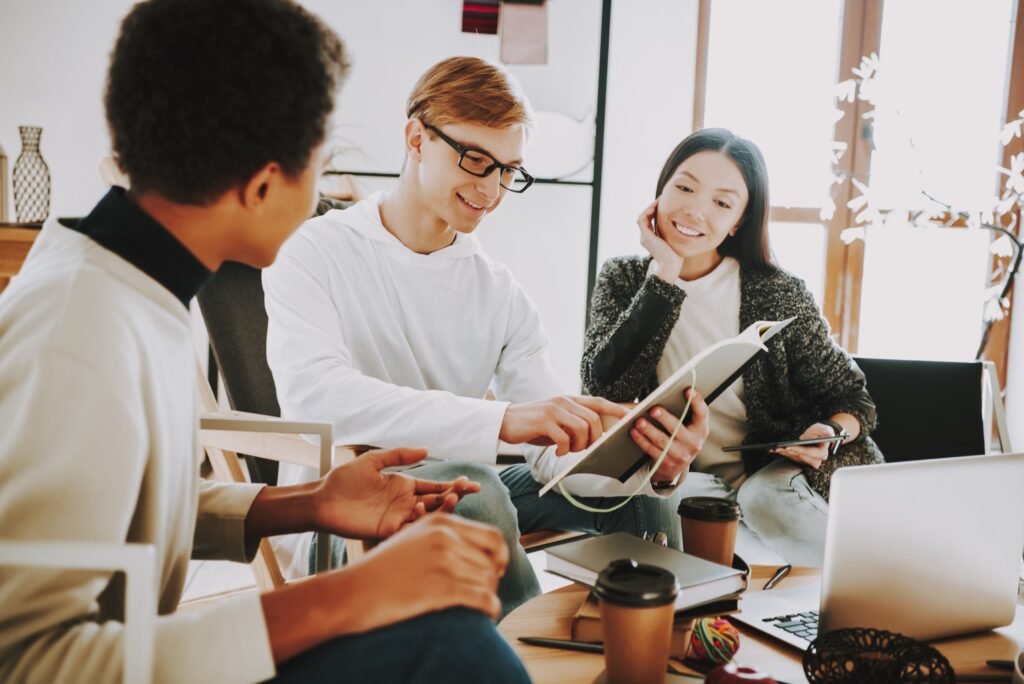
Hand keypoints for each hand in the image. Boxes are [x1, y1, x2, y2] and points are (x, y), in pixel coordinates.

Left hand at [312, 448, 480, 539]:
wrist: (322, 499)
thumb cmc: (344, 479)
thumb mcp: (373, 461)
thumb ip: (399, 455)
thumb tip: (426, 449)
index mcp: (404, 486)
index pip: (435, 486)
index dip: (454, 486)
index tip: (471, 484)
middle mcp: (405, 503)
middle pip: (437, 502)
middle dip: (454, 496)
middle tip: (465, 491)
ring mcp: (398, 518)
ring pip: (428, 517)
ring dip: (441, 510)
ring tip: (449, 499)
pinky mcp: (387, 531)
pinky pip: (410, 530)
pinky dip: (420, 524)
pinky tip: (423, 511)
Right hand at [341, 514, 508, 630]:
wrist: (354, 591)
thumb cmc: (383, 568)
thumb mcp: (414, 537)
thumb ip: (446, 536)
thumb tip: (482, 550)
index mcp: (442, 522)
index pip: (492, 537)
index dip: (500, 555)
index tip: (496, 568)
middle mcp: (445, 537)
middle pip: (493, 561)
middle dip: (492, 579)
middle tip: (482, 591)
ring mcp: (443, 562)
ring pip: (489, 581)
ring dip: (487, 595)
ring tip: (477, 605)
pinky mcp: (441, 588)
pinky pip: (484, 599)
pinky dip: (489, 609)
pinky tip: (484, 614)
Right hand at [500, 395, 628, 455]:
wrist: (505, 422)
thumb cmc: (533, 425)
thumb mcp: (556, 422)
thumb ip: (573, 424)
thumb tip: (595, 437)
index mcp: (569, 400)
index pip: (599, 402)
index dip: (616, 409)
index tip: (630, 418)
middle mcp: (564, 401)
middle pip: (594, 419)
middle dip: (595, 438)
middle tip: (585, 449)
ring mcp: (554, 409)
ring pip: (583, 427)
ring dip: (580, 444)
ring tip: (570, 450)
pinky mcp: (543, 421)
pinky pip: (564, 437)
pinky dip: (565, 449)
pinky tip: (558, 452)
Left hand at [629, 389, 709, 481]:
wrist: (677, 467)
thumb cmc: (680, 438)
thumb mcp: (688, 427)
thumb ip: (682, 413)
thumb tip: (664, 396)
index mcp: (701, 430)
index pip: (702, 414)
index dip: (697, 402)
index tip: (688, 390)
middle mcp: (693, 443)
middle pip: (678, 428)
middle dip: (665, 418)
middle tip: (653, 409)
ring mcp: (681, 455)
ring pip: (662, 441)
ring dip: (649, 430)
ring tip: (638, 421)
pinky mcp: (667, 463)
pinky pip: (651, 449)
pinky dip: (641, 440)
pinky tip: (634, 431)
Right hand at [637, 199, 682, 281]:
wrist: (671, 266)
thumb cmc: (676, 256)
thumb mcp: (675, 241)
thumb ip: (675, 233)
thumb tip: (686, 225)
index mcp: (652, 238)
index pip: (651, 220)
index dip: (656, 210)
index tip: (665, 203)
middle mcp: (646, 237)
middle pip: (646, 217)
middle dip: (653, 207)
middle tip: (662, 198)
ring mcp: (644, 237)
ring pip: (643, 217)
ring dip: (650, 207)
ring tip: (659, 200)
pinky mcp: (645, 236)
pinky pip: (642, 220)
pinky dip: (647, 212)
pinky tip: (655, 207)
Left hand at [771, 423, 834, 469]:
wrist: (822, 436)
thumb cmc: (824, 432)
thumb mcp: (826, 430)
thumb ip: (823, 432)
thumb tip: (805, 438)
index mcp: (822, 454)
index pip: (808, 453)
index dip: (797, 450)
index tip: (787, 447)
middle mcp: (815, 460)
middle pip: (798, 457)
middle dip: (787, 453)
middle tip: (777, 448)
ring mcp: (807, 461)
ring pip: (793, 458)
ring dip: (783, 454)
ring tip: (773, 449)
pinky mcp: (801, 460)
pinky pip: (791, 457)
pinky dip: (783, 453)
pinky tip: (774, 450)